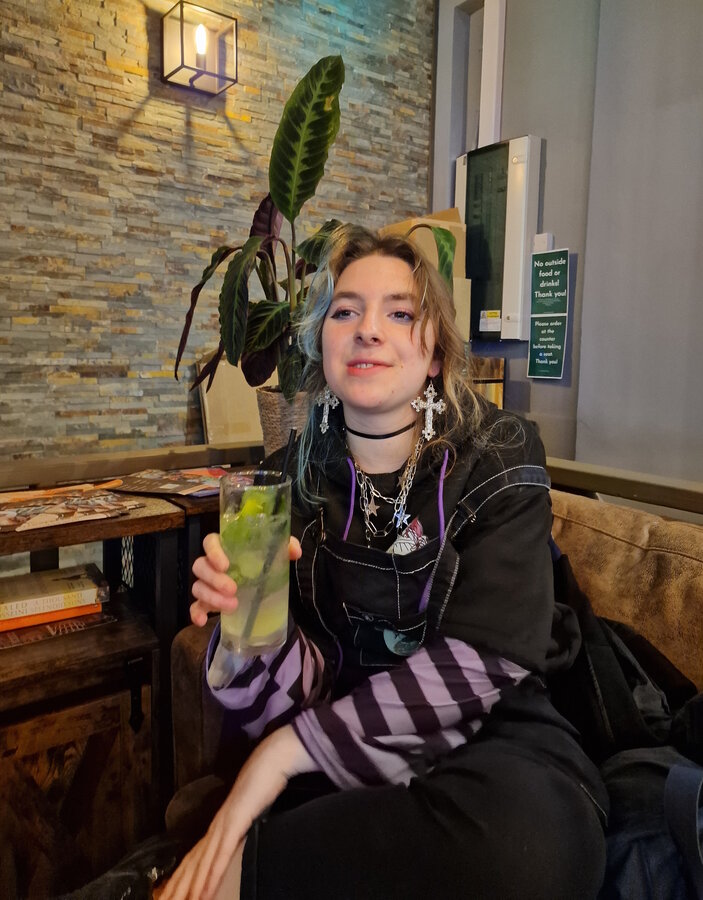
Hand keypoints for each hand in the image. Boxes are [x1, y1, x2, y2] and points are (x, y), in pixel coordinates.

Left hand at [160, 725, 314, 899]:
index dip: (181, 878)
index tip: (171, 896)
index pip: (193, 857)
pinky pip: (221, 855)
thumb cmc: (262, 783)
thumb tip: (236, 841)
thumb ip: (240, 827)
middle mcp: (215, 827)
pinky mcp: (236, 823)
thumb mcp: (249, 810)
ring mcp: (223, 825)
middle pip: (191, 864)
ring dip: (189, 888)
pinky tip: (204, 893)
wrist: (270, 760)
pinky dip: (210, 876)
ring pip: (201, 864)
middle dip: (178, 887)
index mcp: (217, 825)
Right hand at [190, 533, 301, 626]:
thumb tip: (295, 551)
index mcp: (226, 547)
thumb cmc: (265, 563)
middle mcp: (212, 564)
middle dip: (214, 579)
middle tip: (233, 589)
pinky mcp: (207, 602)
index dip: (213, 552)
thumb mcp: (277, 552)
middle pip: (200, 566)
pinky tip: (202, 621)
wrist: (265, 585)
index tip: (225, 565)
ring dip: (211, 597)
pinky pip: (195, 606)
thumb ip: (286, 546)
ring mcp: (207, 583)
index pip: (210, 542)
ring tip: (232, 606)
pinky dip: (195, 613)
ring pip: (198, 587)